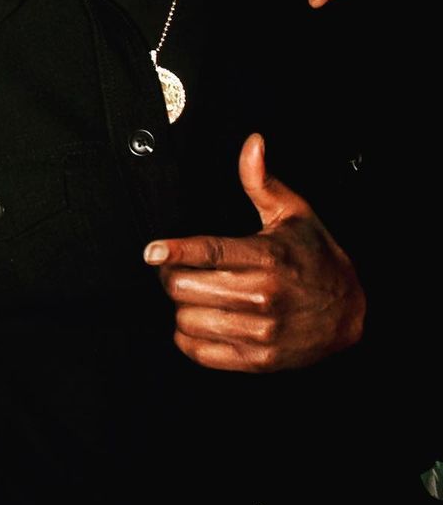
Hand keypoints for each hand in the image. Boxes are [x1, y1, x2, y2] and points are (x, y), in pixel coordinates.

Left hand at [143, 133, 364, 371]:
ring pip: (188, 319)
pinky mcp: (258, 361)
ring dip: (181, 306)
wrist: (353, 312)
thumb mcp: (294, 213)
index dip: (176, 251)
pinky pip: (200, 352)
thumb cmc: (317, 257)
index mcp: (268, 257)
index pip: (211, 252)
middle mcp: (263, 296)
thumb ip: (262, 180)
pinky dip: (188, 337)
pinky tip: (199, 319)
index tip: (152, 250)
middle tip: (175, 268)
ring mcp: (261, 332)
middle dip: (171, 275)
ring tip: (194, 294)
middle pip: (187, 288)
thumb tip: (252, 143)